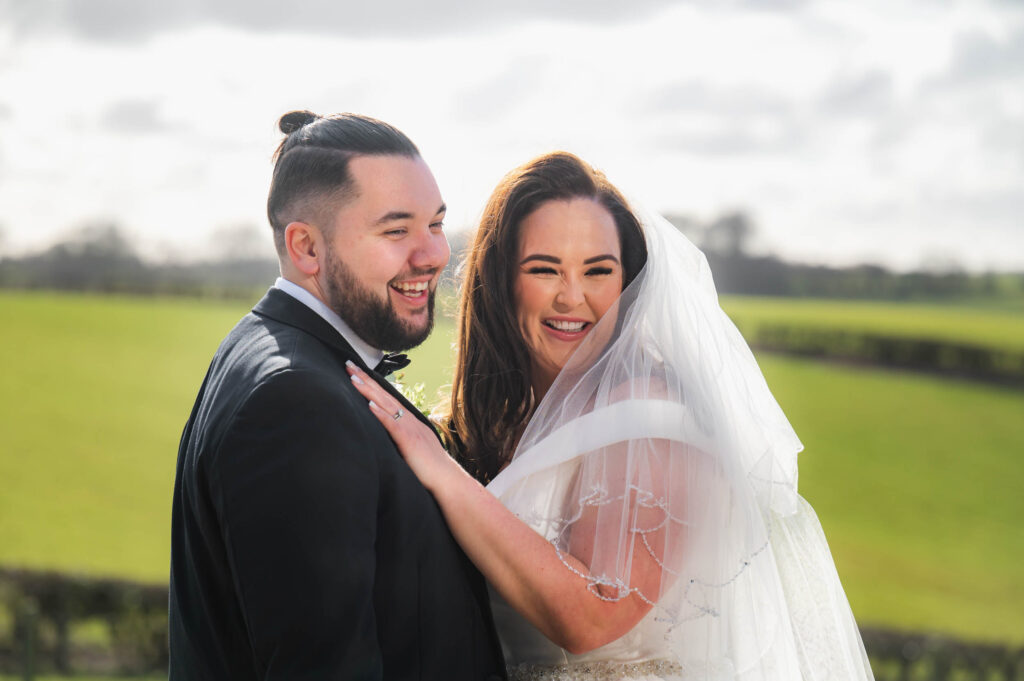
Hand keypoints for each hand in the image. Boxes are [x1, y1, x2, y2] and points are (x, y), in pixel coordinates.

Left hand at [345, 361, 458, 492]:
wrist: (447, 479)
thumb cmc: (429, 468)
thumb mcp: (412, 447)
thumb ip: (401, 437)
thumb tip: (386, 434)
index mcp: (409, 420)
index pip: (387, 397)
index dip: (372, 384)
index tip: (357, 373)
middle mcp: (409, 420)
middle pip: (384, 395)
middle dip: (366, 379)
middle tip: (349, 365)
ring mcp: (410, 428)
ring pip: (386, 405)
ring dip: (369, 391)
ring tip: (354, 378)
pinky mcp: (409, 441)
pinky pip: (393, 424)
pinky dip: (381, 414)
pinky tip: (370, 405)